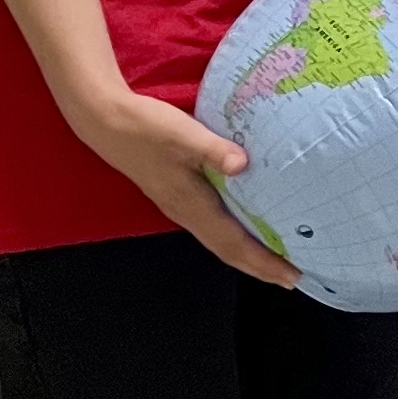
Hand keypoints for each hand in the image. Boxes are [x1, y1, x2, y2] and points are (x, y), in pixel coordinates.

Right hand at [66, 82, 299, 286]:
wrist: (104, 121)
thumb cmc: (145, 127)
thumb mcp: (182, 134)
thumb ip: (213, 150)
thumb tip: (242, 165)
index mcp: (190, 204)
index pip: (233, 243)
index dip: (262, 262)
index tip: (291, 276)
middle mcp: (185, 212)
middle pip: (228, 249)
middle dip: (260, 266)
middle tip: (293, 277)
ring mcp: (180, 205)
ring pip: (220, 239)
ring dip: (248, 253)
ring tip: (277, 259)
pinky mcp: (177, 194)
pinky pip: (212, 225)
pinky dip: (235, 234)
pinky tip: (250, 226)